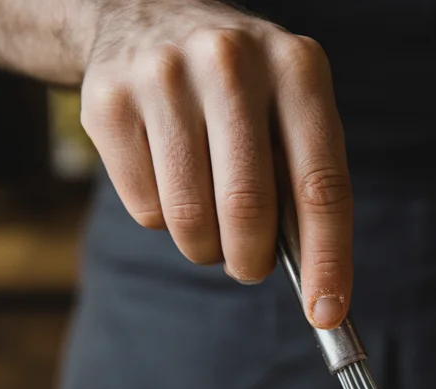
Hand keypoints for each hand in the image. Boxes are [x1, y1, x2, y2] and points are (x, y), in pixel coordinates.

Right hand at [80, 0, 351, 327]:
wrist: (143, 14)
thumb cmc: (240, 88)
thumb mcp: (290, 108)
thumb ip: (306, 182)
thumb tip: (320, 284)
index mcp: (297, 68)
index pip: (320, 185)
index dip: (327, 259)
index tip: (327, 313)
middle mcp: (231, 63)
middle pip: (249, 209)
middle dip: (252, 260)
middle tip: (251, 266)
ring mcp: (163, 77)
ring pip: (190, 218)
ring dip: (206, 246)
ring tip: (210, 220)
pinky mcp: (108, 101)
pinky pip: (146, 208)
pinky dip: (164, 220)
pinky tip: (169, 180)